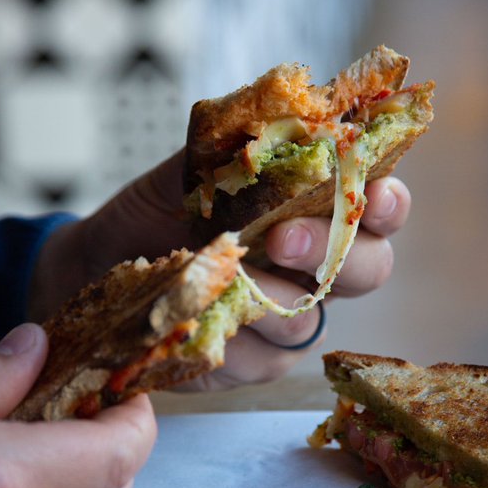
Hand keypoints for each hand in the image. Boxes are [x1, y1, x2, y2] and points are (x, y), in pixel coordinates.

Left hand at [28, 149, 410, 388]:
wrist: (100, 264)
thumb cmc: (159, 212)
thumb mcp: (192, 170)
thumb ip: (238, 150)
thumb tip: (275, 126)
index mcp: (317, 210)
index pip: (379, 205)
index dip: (387, 201)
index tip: (372, 192)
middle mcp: (317, 266)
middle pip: (369, 268)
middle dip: (333, 252)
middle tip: (282, 240)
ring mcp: (291, 317)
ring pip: (312, 319)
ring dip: (271, 298)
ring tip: (224, 278)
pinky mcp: (256, 362)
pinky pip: (263, 359)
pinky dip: (234, 338)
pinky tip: (203, 318)